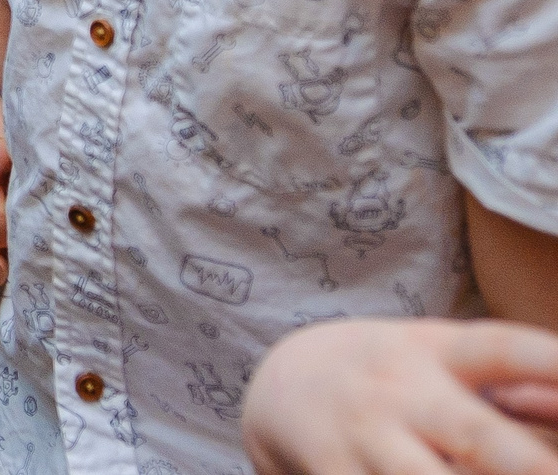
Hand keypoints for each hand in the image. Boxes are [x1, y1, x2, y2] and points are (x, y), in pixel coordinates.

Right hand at [244, 319, 557, 474]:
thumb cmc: (396, 378)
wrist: (282, 386)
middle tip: (552, 471)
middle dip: (525, 463)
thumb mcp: (445, 358)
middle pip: (474, 434)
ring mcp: (366, 441)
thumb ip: (522, 383)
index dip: (550, 363)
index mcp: (435, 354)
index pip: (500, 350)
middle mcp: (400, 394)